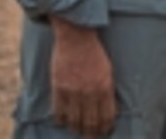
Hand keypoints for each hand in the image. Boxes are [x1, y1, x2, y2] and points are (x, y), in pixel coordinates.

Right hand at [48, 16, 115, 136]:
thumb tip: (105, 107)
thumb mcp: (107, 69)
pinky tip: (63, 122)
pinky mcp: (59, 87)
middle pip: (90, 122)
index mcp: (105, 86)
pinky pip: (59, 112)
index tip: (104, 131)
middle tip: (91, 137)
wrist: (76, 36)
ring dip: (76, 129)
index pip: (106, 116)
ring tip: (77, 131)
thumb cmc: (94, 52)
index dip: (105, 127)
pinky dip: (61, 120)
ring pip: (74, 120)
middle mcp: (90, 91)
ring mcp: (73, 91)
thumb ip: (106, 89)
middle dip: (91, 133)